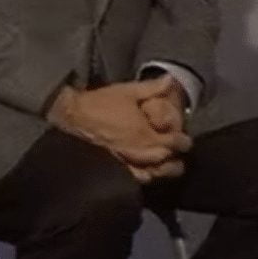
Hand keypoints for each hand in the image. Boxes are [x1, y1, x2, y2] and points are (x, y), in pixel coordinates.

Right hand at [47, 79, 191, 171]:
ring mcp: (126, 163)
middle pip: (165, 159)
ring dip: (164, 170)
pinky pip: (134, 178)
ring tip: (170, 166)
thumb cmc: (100, 103)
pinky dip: (146, 177)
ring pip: (153, 173)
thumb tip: (171, 79)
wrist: (72, 116)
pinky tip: (149, 174)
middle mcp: (139, 152)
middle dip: (175, 155)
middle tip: (179, 151)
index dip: (183, 142)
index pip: (173, 143)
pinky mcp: (114, 168)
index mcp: (145, 134)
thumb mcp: (128, 91)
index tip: (186, 140)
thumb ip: (153, 88)